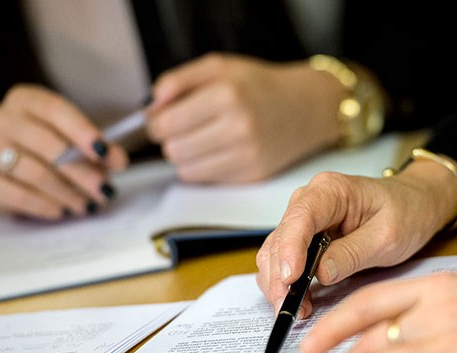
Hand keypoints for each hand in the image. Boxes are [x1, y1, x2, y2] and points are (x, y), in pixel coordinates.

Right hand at [0, 84, 127, 219]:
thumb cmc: (41, 149)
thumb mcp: (70, 140)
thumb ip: (97, 147)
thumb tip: (118, 160)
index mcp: (25, 100)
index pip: (55, 109)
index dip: (82, 131)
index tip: (105, 152)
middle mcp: (1, 119)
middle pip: (46, 144)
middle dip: (81, 171)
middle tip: (104, 190)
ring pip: (34, 172)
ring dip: (67, 193)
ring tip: (87, 205)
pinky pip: (17, 195)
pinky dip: (44, 205)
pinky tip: (61, 211)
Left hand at [146, 53, 343, 182]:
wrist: (306, 107)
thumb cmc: (259, 86)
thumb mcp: (219, 67)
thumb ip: (177, 81)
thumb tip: (149, 108)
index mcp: (227, 95)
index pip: (165, 124)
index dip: (156, 122)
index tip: (162, 118)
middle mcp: (238, 128)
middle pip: (173, 150)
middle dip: (171, 140)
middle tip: (184, 128)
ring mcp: (248, 155)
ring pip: (185, 170)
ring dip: (185, 156)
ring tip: (200, 139)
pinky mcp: (253, 175)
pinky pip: (206, 180)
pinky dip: (203, 167)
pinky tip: (217, 151)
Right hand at [256, 159, 456, 318]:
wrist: (413, 206)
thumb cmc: (405, 213)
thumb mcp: (387, 237)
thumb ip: (353, 254)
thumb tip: (320, 274)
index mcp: (330, 191)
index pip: (300, 217)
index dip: (290, 248)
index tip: (290, 278)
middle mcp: (309, 201)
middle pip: (280, 238)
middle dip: (280, 276)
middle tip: (290, 309)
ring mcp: (303, 220)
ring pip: (275, 252)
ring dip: (278, 283)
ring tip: (296, 310)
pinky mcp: (303, 238)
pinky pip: (284, 260)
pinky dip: (285, 282)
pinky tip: (297, 301)